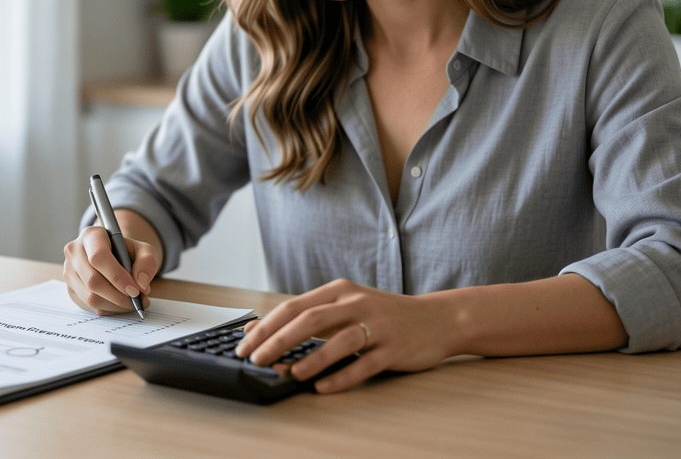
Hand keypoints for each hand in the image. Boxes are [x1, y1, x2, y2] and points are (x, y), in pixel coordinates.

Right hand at [63, 225, 160, 314]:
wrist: (113, 254)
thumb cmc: (127, 251)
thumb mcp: (144, 249)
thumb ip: (147, 262)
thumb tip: (140, 285)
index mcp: (91, 235)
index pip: (99, 257)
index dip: (117, 277)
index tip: (135, 291)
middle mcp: (74, 251)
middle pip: (93, 281)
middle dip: (119, 296)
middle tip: (138, 301)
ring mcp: (69, 270)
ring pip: (90, 296)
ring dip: (115, 305)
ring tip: (133, 302)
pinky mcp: (70, 287)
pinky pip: (89, 305)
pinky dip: (109, 309)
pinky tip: (121, 304)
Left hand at [233, 278, 454, 393]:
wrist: (437, 319)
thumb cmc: (383, 315)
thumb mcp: (346, 307)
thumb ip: (309, 317)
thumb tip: (259, 330)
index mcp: (340, 291)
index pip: (293, 307)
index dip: (266, 326)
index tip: (243, 344)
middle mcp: (356, 304)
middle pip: (309, 320)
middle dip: (277, 341)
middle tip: (255, 360)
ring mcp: (377, 326)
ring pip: (337, 341)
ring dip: (309, 359)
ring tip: (288, 374)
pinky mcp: (394, 349)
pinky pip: (364, 364)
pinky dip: (341, 376)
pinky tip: (322, 388)